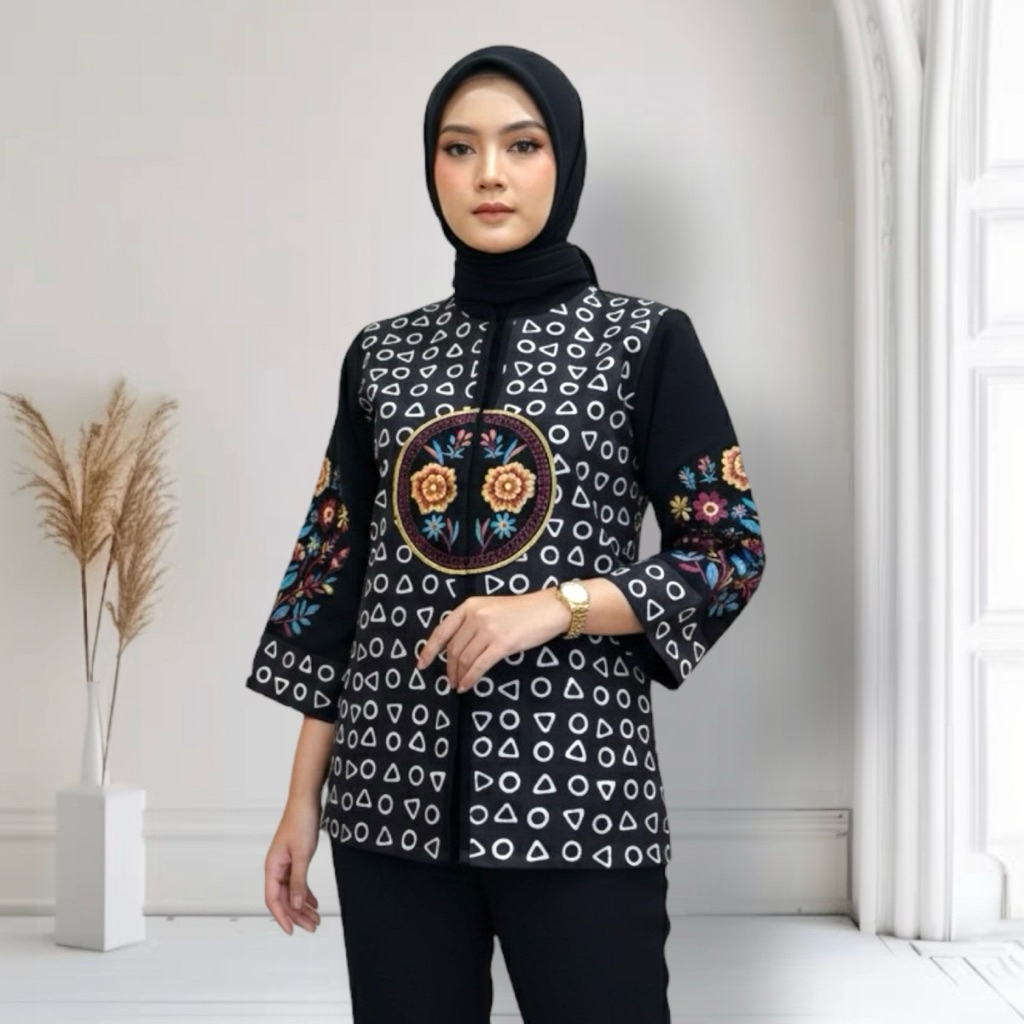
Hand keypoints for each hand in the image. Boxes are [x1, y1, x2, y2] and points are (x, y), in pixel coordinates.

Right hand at [264, 797, 322, 934]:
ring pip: (292, 892)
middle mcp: (276, 868)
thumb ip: (299, 881)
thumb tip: (297, 905)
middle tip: (312, 926)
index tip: (291, 931)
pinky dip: (305, 893)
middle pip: (284, 898)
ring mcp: (285, 864)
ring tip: (316, 918)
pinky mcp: (294, 859)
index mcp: (272, 867)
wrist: (306, 801)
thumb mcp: (302, 855)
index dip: (282, 917)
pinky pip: (297, 882)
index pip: (274, 900)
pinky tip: (313, 902)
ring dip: (303, 906)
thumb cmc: (300, 822)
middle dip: (297, 914)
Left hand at [416, 588, 571, 692]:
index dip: (429, 650)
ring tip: (458, 685)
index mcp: (469, 606)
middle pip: (454, 649)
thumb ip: (471, 623)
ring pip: (465, 659)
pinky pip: (479, 665)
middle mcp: (476, 616)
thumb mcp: (490, 609)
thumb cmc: (520, 611)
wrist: (547, 610)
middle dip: (449, 668)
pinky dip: (470, 678)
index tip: (421, 665)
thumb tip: (455, 649)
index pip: (442, 630)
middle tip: (449, 681)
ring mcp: (489, 630)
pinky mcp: (502, 644)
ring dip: (459, 675)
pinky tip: (467, 686)